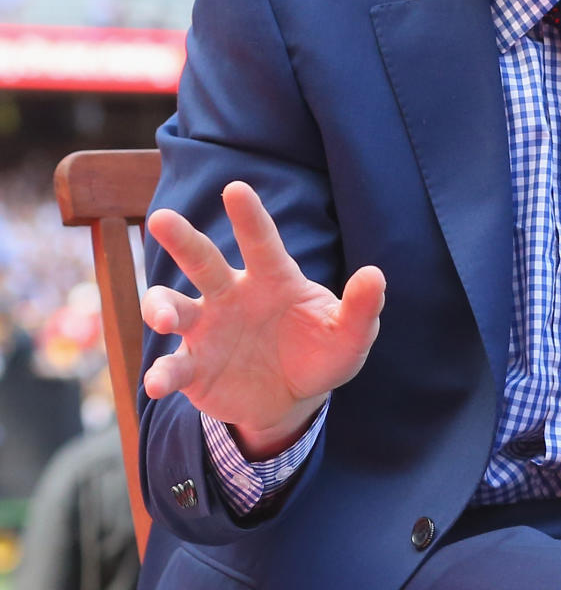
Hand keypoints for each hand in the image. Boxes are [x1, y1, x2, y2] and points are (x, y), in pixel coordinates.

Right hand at [141, 180, 384, 457]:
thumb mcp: (348, 337)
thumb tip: (375, 275)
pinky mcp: (193, 367)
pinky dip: (162, 373)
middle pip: (202, 260)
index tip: (235, 189)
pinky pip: (172, 365)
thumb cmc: (320, 354)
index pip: (261, 242)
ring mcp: (207, 329)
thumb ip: (361, 308)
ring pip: (173, 305)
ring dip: (162, 307)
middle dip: (181, 238)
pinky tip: (157, 384)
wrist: (292, 400)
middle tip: (162, 219)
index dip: (249, 216)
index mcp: (272, 278)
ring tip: (165, 318)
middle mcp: (231, 295)